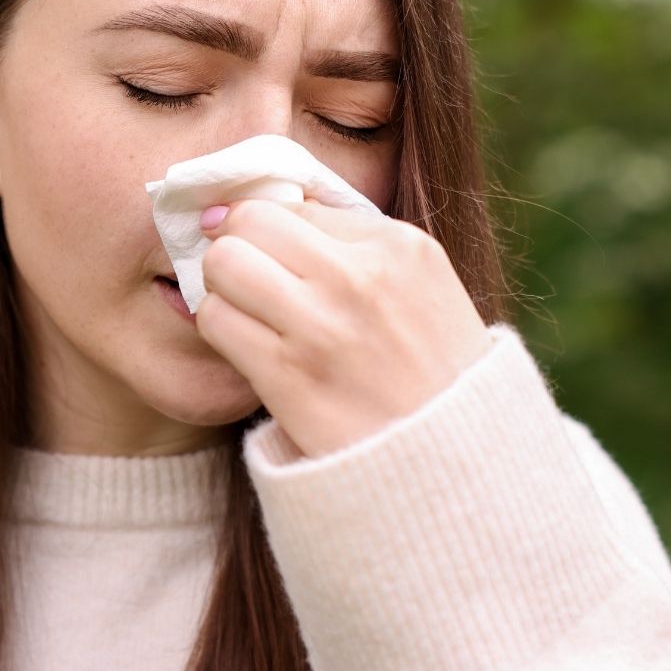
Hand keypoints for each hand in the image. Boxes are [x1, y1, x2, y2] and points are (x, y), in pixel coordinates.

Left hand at [195, 197, 491, 458]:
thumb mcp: (422, 287)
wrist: (454, 465)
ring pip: (223, 264)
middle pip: (248, 221)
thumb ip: (357, 244)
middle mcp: (360, 277)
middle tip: (247, 279)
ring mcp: (322, 326)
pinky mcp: (287, 376)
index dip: (273, 230)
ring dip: (224, 288)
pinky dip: (221, 330)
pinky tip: (248, 348)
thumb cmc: (432, 374)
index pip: (296, 204)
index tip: (272, 256)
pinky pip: (216, 321)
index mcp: (399, 247)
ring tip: (249, 314)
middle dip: (237, 245)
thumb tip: (271, 206)